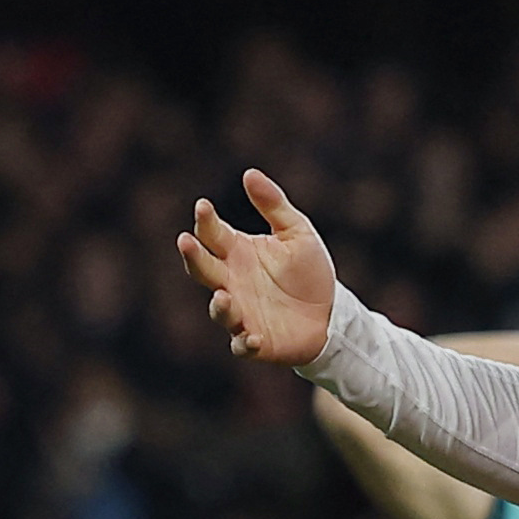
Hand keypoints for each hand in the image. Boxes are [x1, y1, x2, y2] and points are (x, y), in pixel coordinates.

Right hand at [177, 169, 339, 364]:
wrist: (331, 314)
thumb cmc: (309, 272)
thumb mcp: (297, 233)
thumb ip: (274, 205)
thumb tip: (249, 173)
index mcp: (237, 252)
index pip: (212, 234)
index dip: (205, 221)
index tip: (203, 206)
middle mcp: (231, 282)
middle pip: (203, 269)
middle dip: (193, 256)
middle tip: (186, 241)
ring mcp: (241, 313)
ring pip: (219, 309)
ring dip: (219, 305)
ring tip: (223, 296)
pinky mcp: (256, 341)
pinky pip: (242, 345)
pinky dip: (245, 343)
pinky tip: (253, 337)